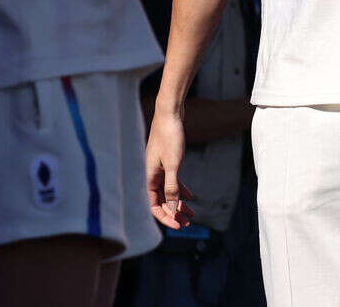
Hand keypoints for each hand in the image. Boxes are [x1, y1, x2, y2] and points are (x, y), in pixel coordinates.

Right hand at [145, 111, 194, 228]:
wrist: (170, 113)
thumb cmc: (169, 136)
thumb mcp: (173, 164)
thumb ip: (172, 187)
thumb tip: (172, 208)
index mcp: (149, 177)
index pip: (154, 205)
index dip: (165, 217)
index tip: (178, 226)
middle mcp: (151, 174)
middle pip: (161, 201)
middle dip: (174, 213)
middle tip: (187, 224)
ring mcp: (158, 168)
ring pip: (167, 192)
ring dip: (178, 204)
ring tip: (191, 214)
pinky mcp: (166, 161)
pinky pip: (172, 181)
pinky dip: (180, 190)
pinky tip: (190, 197)